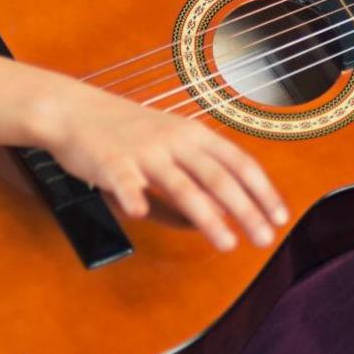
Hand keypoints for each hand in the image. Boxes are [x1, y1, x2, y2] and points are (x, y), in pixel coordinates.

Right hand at [30, 79, 287, 251]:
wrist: (74, 109)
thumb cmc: (124, 132)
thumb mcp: (167, 147)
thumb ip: (193, 179)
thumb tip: (219, 217)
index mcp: (191, 133)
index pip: (237, 162)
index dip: (262, 190)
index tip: (280, 217)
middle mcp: (173, 139)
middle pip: (217, 177)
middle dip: (246, 209)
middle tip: (264, 239)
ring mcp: (143, 150)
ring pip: (181, 184)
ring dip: (207, 215)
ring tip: (226, 243)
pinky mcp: (110, 160)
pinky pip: (124, 180)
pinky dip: (132, 195)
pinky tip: (139, 213)